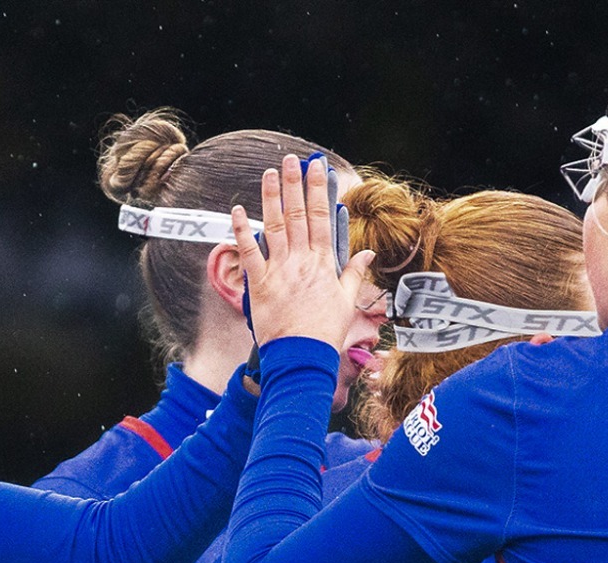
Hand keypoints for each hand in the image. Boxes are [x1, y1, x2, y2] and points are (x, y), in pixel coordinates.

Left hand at [231, 155, 377, 350]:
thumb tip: (369, 252)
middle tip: (291, 160)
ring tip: (269, 173)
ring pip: (275, 226)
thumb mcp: (347, 302)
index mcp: (324, 263)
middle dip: (295, 184)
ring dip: (271, 197)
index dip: (319, 190)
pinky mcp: (259, 284)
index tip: (318, 168)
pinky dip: (243, 230)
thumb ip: (354, 273)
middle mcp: (302, 261)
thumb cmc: (325, 333)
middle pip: (297, 215)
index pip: (321, 218)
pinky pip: (249, 252)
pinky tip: (238, 210)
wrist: (302, 357)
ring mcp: (279, 270)